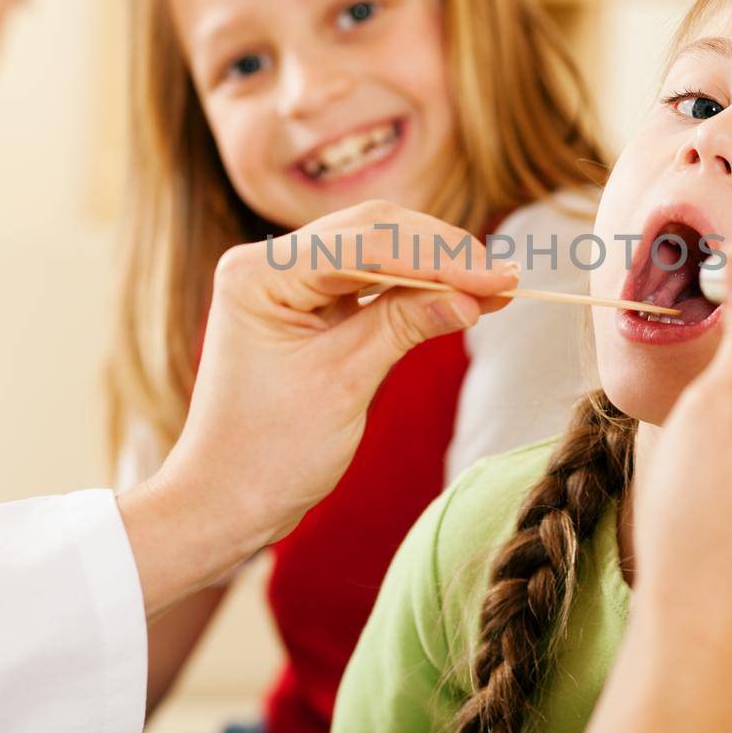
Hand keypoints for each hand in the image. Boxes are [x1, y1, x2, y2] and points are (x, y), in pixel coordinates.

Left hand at [118, 201, 516, 617]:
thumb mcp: (344, 383)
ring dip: (437, 267)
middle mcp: (268, 262)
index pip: (365, 242)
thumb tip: (473, 295)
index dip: (438, 256)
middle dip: (443, 253)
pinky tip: (463, 298)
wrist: (225, 501)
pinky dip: (418, 288)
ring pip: (379, 249)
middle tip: (506, 280)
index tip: (499, 277)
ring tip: (497, 288)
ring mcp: (287, 279)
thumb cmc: (269, 452)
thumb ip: (405, 325)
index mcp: (260, 273)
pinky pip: (372, 280)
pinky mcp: (307, 302)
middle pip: (374, 231)